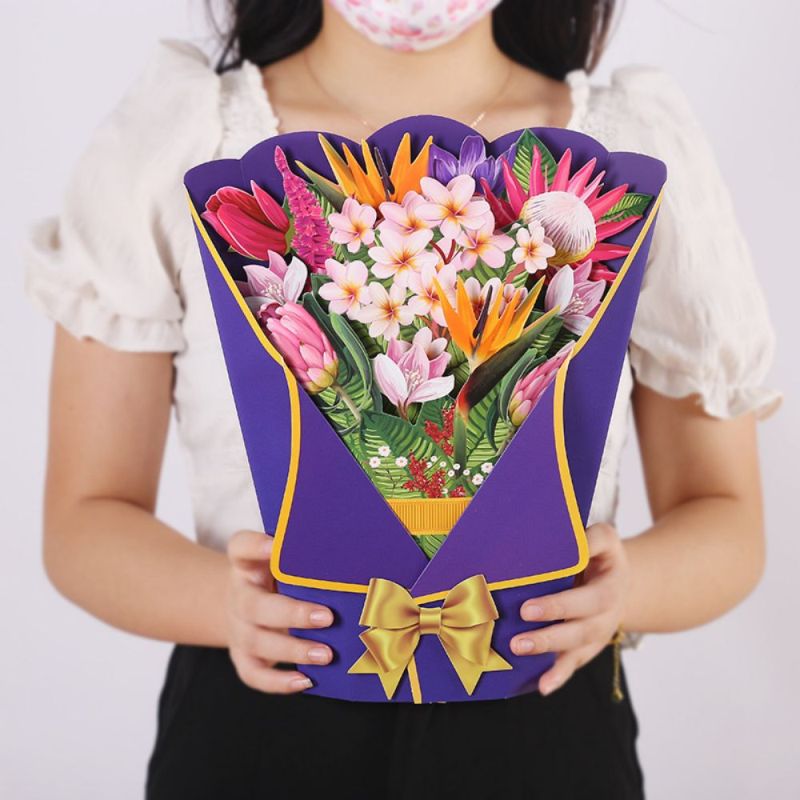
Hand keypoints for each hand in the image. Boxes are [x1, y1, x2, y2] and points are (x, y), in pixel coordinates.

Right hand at [225, 529, 333, 693]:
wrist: (247, 605)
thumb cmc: (279, 578)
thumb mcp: (285, 560)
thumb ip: (308, 555)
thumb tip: (361, 551)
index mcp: (248, 564)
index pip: (241, 548)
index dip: (256, 546)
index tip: (274, 546)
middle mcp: (239, 596)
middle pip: (254, 605)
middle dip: (292, 613)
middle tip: (327, 617)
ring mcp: (238, 629)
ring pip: (257, 642)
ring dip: (293, 650)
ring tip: (327, 655)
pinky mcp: (242, 657)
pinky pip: (253, 674)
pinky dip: (278, 682)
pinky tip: (306, 681)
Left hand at [509, 522, 630, 695]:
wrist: (617, 578)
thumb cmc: (600, 554)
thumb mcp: (603, 538)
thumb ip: (588, 538)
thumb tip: (565, 538)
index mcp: (611, 585)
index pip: (589, 599)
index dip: (559, 606)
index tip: (527, 609)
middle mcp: (607, 614)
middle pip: (581, 629)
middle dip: (548, 635)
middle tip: (516, 638)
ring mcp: (597, 633)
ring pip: (576, 649)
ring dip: (548, 654)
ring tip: (517, 651)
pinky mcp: (586, 646)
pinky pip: (574, 664)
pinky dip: (559, 676)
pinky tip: (543, 687)